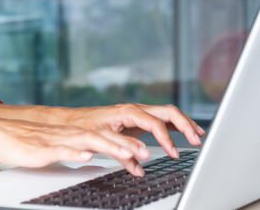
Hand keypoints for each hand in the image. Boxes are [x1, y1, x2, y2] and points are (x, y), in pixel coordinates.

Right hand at [0, 115, 151, 174]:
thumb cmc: (22, 143)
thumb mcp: (53, 148)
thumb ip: (71, 150)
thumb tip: (90, 154)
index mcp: (70, 135)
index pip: (103, 137)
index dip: (124, 143)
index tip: (144, 152)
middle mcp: (66, 135)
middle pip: (101, 137)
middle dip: (125, 145)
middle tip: (146, 153)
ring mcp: (54, 141)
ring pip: (86, 141)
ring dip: (109, 146)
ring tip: (128, 153)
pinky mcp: (41, 149)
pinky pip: (60, 149)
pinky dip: (75, 151)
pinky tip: (86, 154)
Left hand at [63, 103, 204, 169]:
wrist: (74, 121)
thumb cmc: (85, 128)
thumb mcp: (102, 140)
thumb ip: (123, 151)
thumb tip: (142, 163)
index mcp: (128, 112)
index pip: (155, 123)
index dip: (166, 139)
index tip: (174, 154)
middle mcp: (135, 109)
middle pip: (167, 112)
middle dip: (184, 125)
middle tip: (196, 141)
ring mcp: (138, 113)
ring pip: (167, 114)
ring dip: (183, 123)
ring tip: (198, 136)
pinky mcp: (137, 120)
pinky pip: (161, 120)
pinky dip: (175, 126)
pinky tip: (184, 134)